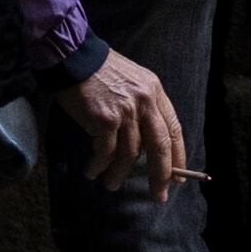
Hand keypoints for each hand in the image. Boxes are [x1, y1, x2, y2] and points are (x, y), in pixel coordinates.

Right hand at [51, 51, 190, 196]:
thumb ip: (143, 108)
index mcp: (154, 92)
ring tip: (112, 185)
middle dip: (161, 175)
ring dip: (120, 174)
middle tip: (159, 195)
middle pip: (159, 147)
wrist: (72, 55)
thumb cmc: (100, 70)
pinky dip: (99, 165)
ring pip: (130, 154)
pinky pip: (105, 151)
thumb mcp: (133, 81)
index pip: (173, 130)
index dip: (177, 156)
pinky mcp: (104, 119)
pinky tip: (93, 171)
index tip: (177, 177)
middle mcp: (144, 102)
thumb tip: (145, 145)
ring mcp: (125, 111)